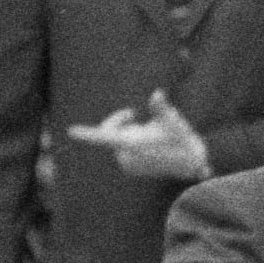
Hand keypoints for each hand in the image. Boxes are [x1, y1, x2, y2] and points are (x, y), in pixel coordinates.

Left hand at [67, 90, 210, 184]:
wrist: (191, 163)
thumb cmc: (181, 139)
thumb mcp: (172, 121)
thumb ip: (161, 108)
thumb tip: (156, 94)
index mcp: (132, 144)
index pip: (105, 136)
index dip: (88, 134)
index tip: (72, 132)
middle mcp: (126, 156)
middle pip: (110, 131)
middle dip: (118, 121)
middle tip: (132, 112)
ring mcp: (127, 163)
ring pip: (116, 139)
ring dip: (128, 131)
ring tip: (148, 131)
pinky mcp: (130, 168)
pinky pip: (122, 148)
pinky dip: (130, 141)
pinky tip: (148, 143)